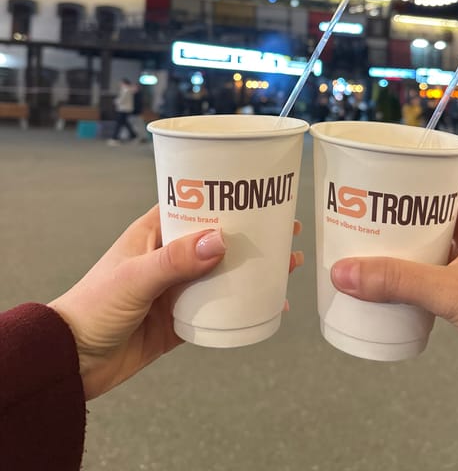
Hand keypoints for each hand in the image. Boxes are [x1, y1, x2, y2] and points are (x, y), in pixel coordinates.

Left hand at [49, 207, 302, 399]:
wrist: (71, 363)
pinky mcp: (182, 320)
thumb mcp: (134, 278)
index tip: (259, 192)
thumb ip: (175, 261)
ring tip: (288, 261)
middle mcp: (170, 257)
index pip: (195, 205)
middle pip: (218, 238)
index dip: (226, 197)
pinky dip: (245, 304)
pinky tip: (270, 303)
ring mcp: (177, 289)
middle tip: (287, 226)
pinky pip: (220, 308)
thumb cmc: (92, 308)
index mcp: (154, 234)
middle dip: (251, 233)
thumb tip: (221, 240)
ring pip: (224, 272)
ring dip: (254, 268)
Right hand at [330, 173, 457, 357]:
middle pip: (435, 207)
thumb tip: (345, 272)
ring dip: (406, 239)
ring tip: (370, 234)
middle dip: (401, 208)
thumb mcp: (453, 291)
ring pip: (434, 237)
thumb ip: (399, 281)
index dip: (418, 171)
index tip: (383, 173)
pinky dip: (414, 264)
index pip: (448, 177)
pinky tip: (390, 270)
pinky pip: (435, 263)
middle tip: (367, 205)